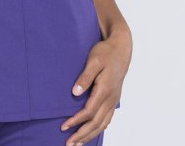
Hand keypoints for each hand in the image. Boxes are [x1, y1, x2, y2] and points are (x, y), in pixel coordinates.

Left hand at [60, 26, 132, 145]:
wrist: (121, 49)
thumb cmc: (105, 52)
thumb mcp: (93, 60)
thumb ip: (85, 77)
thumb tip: (74, 93)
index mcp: (105, 89)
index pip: (89, 112)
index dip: (76, 121)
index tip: (63, 127)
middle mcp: (111, 98)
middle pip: (96, 123)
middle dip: (82, 135)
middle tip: (68, 144)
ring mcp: (114, 100)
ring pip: (103, 123)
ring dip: (90, 135)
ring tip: (78, 144)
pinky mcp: (114, 99)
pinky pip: (107, 119)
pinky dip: (99, 129)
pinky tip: (92, 132)